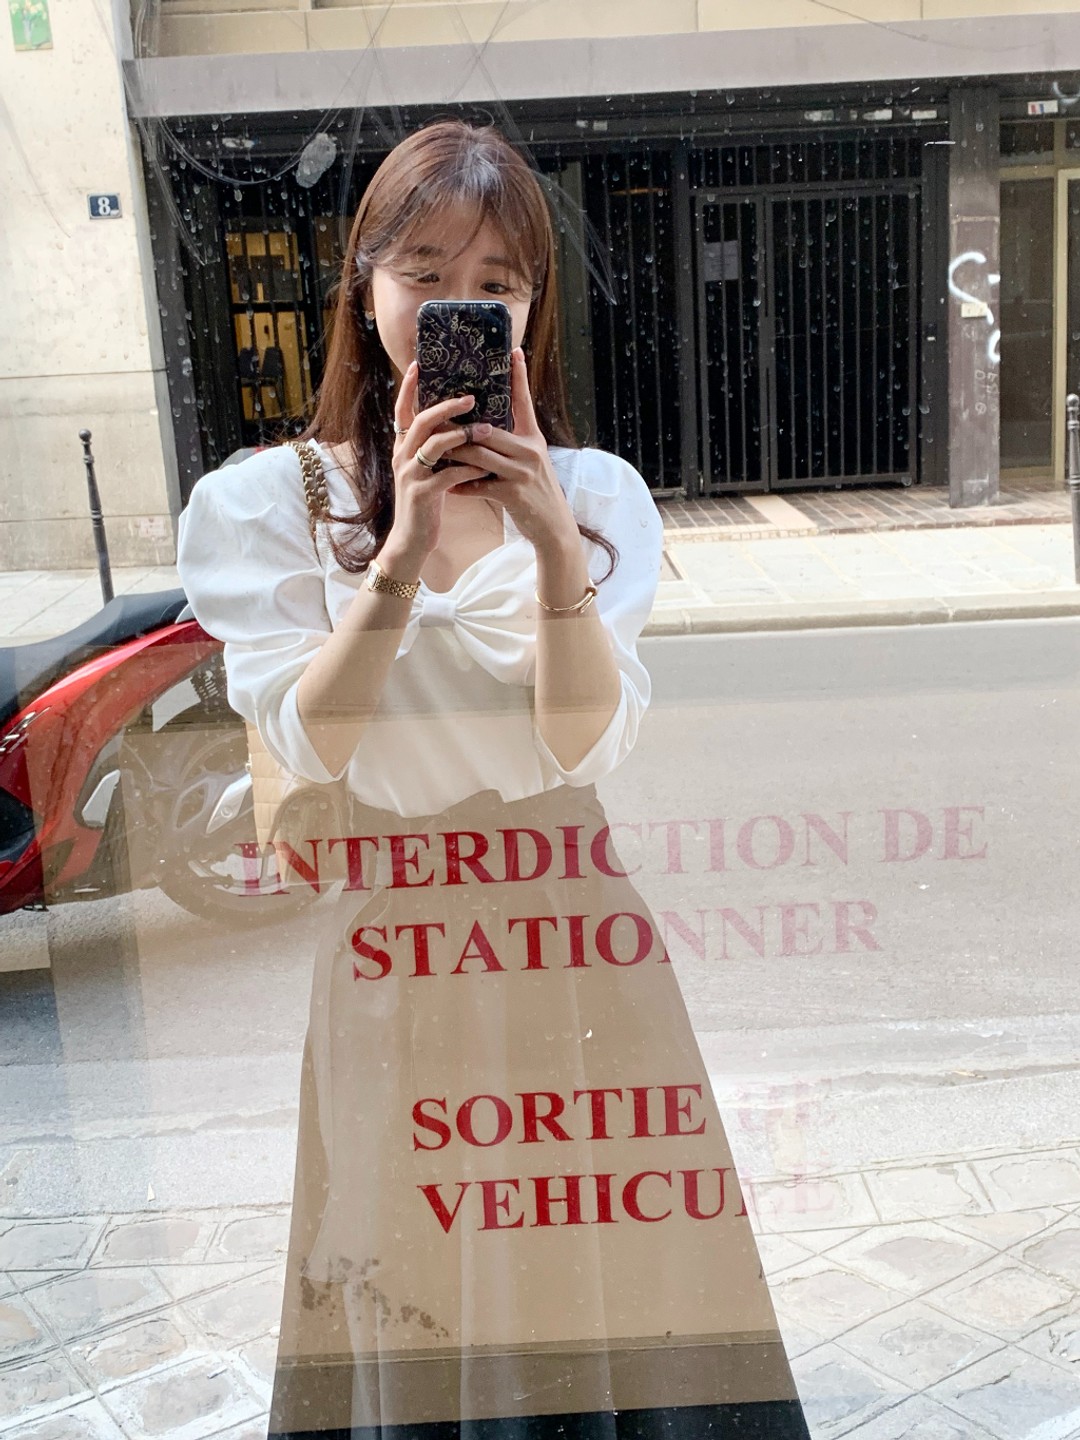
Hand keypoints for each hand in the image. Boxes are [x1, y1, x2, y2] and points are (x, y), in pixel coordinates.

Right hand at [381, 363, 494, 574]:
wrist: (411, 540)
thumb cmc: (425, 503)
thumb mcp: (425, 471)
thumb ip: (434, 449)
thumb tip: (456, 423)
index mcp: (402, 448)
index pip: (402, 411)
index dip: (407, 388)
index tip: (417, 365)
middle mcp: (401, 457)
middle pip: (420, 421)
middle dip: (446, 406)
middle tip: (470, 397)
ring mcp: (410, 476)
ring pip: (434, 445)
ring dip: (462, 435)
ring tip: (485, 429)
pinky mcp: (422, 495)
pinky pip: (448, 476)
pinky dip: (468, 470)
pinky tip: (485, 469)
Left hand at [446, 349, 579, 558]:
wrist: (553, 528)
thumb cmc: (536, 494)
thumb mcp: (530, 463)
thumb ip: (510, 445)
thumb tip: (482, 429)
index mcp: (532, 439)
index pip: (524, 402)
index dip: (519, 376)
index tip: (514, 351)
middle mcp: (529, 451)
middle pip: (487, 430)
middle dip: (459, 426)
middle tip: (434, 416)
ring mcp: (521, 472)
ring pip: (479, 455)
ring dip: (454, 454)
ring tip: (433, 449)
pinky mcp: (513, 494)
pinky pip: (479, 485)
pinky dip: (461, 486)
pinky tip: (448, 487)